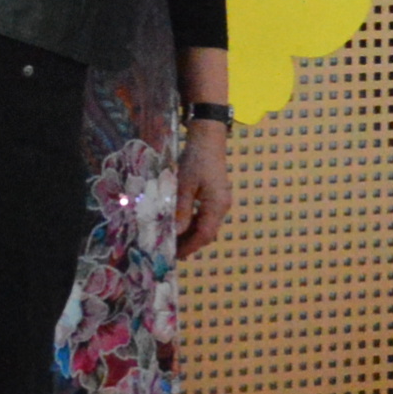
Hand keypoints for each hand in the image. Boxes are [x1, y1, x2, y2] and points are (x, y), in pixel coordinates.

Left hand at [175, 119, 234, 255]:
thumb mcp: (185, 185)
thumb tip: (176, 233)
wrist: (209, 138)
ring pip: (206, 225)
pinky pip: (206, 216)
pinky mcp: (216, 196)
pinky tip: (180, 223)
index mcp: (217, 206)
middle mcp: (222, 207)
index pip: (205, 235)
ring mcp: (221, 201)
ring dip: (191, 234)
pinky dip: (193, 223)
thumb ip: (181, 210)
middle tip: (170, 250)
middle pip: (207, 232)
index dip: (190, 247)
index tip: (174, 255)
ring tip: (172, 239)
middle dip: (190, 243)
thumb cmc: (196, 160)